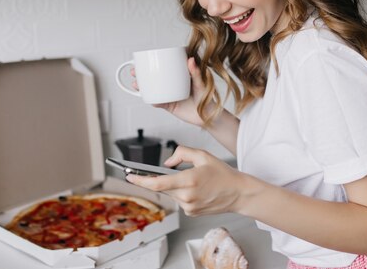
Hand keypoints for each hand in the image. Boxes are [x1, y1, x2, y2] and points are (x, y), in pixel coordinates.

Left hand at [125, 146, 243, 215]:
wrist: (238, 193)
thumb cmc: (223, 173)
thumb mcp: (203, 155)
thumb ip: (181, 153)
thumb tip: (167, 163)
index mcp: (189, 180)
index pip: (157, 183)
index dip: (140, 181)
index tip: (128, 176)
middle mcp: (187, 196)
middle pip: (162, 188)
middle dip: (157, 180)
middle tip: (153, 172)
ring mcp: (188, 207)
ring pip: (171, 193)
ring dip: (173, 185)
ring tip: (191, 179)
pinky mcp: (191, 212)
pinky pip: (179, 200)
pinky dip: (181, 192)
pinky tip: (195, 188)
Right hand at [131, 57, 212, 127]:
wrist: (208, 116)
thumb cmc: (207, 97)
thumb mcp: (201, 83)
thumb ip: (196, 72)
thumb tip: (190, 59)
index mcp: (179, 76)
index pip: (165, 66)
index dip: (153, 62)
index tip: (144, 57)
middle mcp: (172, 84)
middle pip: (154, 77)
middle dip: (142, 74)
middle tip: (134, 71)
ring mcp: (169, 94)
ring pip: (153, 89)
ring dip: (142, 86)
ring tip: (135, 84)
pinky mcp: (169, 105)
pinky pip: (157, 102)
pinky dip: (150, 99)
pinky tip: (145, 97)